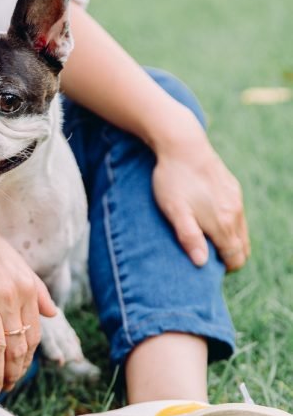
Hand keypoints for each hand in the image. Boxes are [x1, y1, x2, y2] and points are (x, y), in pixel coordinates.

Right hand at [0, 182, 56, 395]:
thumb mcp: (16, 262)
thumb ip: (37, 290)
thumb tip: (53, 313)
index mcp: (25, 288)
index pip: (32, 335)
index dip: (26, 361)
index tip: (16, 375)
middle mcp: (9, 293)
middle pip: (15, 345)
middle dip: (11, 374)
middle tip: (2, 389)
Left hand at [152, 120, 249, 270]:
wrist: (183, 146)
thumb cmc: (174, 181)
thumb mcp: (175, 211)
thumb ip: (189, 238)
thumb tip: (202, 263)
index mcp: (223, 223)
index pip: (235, 257)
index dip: (225, 268)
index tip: (210, 270)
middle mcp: (235, 213)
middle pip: (242, 247)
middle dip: (230, 257)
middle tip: (208, 258)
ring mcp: (236, 199)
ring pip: (241, 231)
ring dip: (230, 241)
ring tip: (208, 241)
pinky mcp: (233, 188)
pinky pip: (237, 215)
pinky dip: (230, 225)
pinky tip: (211, 220)